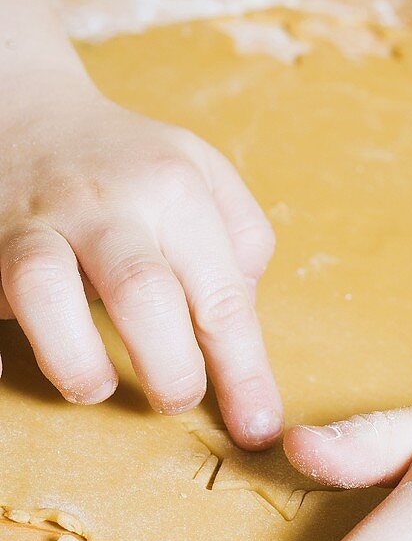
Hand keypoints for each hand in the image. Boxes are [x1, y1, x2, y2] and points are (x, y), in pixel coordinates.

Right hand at [0, 82, 280, 447]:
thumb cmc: (129, 164)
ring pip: (45, 290)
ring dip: (77, 361)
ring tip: (98, 387)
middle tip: (178, 399)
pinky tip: (5, 373)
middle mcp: (104, 200)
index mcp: (175, 186)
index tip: (256, 426)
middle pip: (143, 294)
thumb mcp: (204, 175)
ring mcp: (33, 220)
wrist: (25, 113)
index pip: (221, 295)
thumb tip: (240, 323)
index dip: (243, 372)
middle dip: (170, 370)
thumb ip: (241, 241)